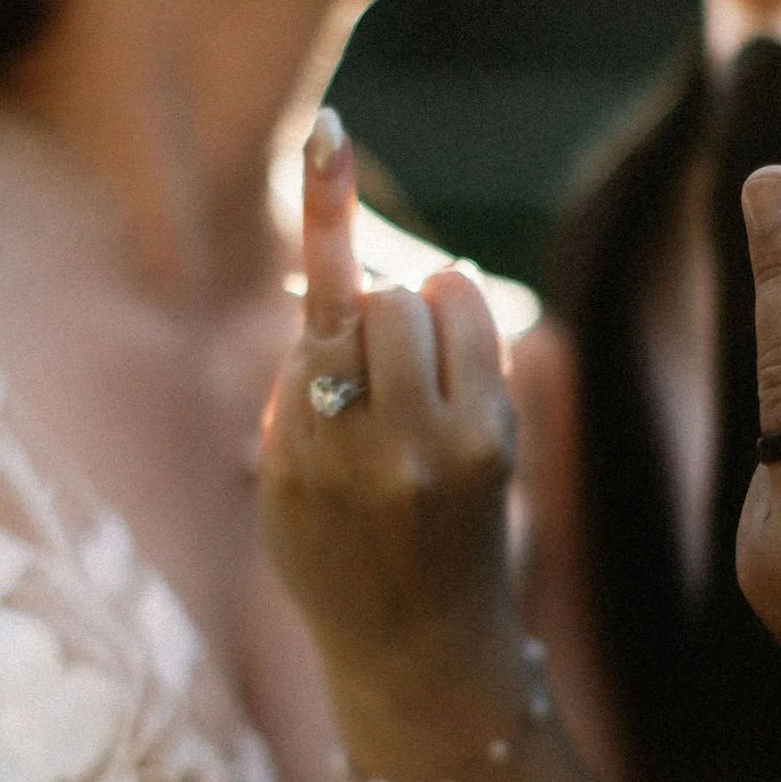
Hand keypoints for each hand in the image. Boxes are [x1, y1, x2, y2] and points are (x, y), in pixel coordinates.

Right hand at [259, 113, 525, 725]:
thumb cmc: (330, 557)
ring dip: (412, 313)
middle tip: (360, 358)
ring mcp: (450, 447)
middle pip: (379, 303)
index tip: (330, 134)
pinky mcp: (498, 443)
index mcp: (309, 459)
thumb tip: (329, 296)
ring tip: (402, 370)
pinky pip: (480, 334)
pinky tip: (443, 376)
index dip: (326, 221)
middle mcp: (382, 449)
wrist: (417, 647)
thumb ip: (295, 396)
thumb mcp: (281, 489)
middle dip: (363, 311)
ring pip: (431, 306)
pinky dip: (456, 330)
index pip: (319, 319)